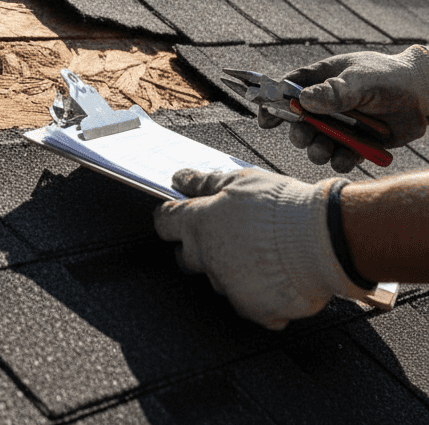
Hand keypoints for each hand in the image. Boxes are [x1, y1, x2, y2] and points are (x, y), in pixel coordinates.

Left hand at [153, 168, 369, 329]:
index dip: (169, 218)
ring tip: (260, 255)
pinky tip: (276, 279)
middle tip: (222, 238)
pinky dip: (259, 295)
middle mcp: (208, 257)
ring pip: (219, 280)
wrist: (322, 239)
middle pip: (186, 257)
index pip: (165, 223)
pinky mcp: (254, 309)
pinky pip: (249, 304)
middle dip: (196, 249)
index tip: (176, 216)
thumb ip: (204, 182)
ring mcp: (230, 286)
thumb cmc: (281, 206)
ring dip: (231, 270)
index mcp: (199, 224)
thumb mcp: (239, 181)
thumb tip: (179, 179)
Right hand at [258, 45, 428, 172]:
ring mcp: (341, 124)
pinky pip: (340, 156)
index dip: (273, 103)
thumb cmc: (391, 77)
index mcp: (321, 79)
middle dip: (298, 132)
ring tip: (324, 152)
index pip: (288, 89)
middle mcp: (327, 103)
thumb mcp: (362, 79)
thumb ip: (334, 91)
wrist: (424, 96)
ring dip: (316, 149)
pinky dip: (339, 160)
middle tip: (303, 138)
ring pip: (318, 141)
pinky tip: (345, 158)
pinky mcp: (357, 143)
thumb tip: (302, 100)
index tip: (265, 120)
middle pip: (299, 120)